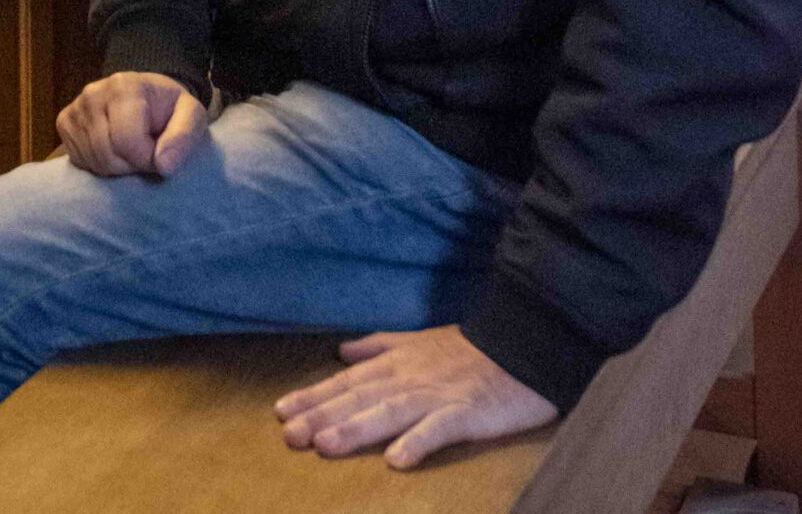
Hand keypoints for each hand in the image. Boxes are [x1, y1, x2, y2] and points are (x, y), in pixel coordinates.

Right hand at [55, 72, 208, 176]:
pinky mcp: (64, 122)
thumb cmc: (170, 109)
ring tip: (131, 152)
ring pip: (93, 162)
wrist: (147, 97)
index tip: (159, 153)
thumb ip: (184, 137)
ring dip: (116, 168)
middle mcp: (93, 92)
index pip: (127, 143)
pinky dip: (98, 165)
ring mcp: (75, 108)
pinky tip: (113, 151)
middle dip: (131, 166)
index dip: (147, 159)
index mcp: (125, 86)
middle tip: (146, 153)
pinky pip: (79, 161)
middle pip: (107, 156)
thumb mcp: (192, 116)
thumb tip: (163, 165)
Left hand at [275, 325, 556, 466]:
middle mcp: (408, 377)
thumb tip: (343, 352)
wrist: (521, 344)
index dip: (314, 396)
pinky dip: (417, 443)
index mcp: (396, 362)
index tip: (281, 411)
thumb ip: (379, 346)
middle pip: (359, 398)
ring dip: (356, 429)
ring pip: (389, 412)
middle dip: (323, 415)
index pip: (347, 381)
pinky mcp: (466, 412)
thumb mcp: (418, 340)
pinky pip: (438, 429)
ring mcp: (436, 395)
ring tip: (325, 445)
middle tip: (289, 435)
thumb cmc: (468, 349)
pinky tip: (396, 461)